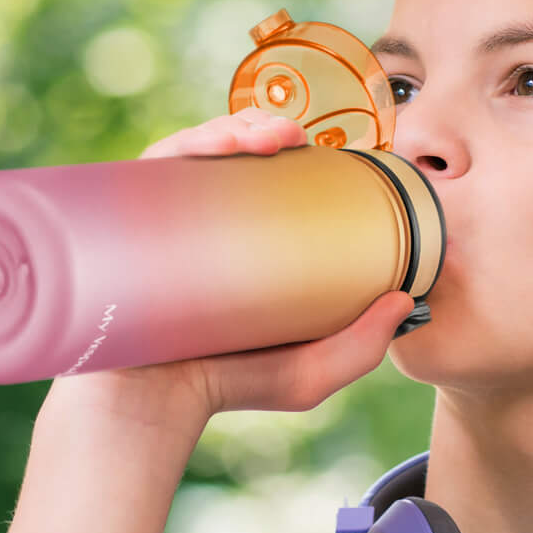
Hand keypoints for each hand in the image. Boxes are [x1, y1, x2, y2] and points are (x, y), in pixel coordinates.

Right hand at [49, 111, 413, 431]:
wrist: (151, 406)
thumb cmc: (229, 387)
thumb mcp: (309, 372)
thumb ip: (360, 347)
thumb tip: (405, 302)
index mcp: (242, 243)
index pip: (270, 180)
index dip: (300, 154)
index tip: (334, 152)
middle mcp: (202, 223)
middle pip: (235, 156)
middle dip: (269, 131)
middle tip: (301, 141)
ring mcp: (164, 219)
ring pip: (199, 151)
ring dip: (238, 126)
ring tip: (275, 137)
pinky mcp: (127, 221)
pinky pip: (156, 166)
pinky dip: (189, 142)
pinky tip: (223, 142)